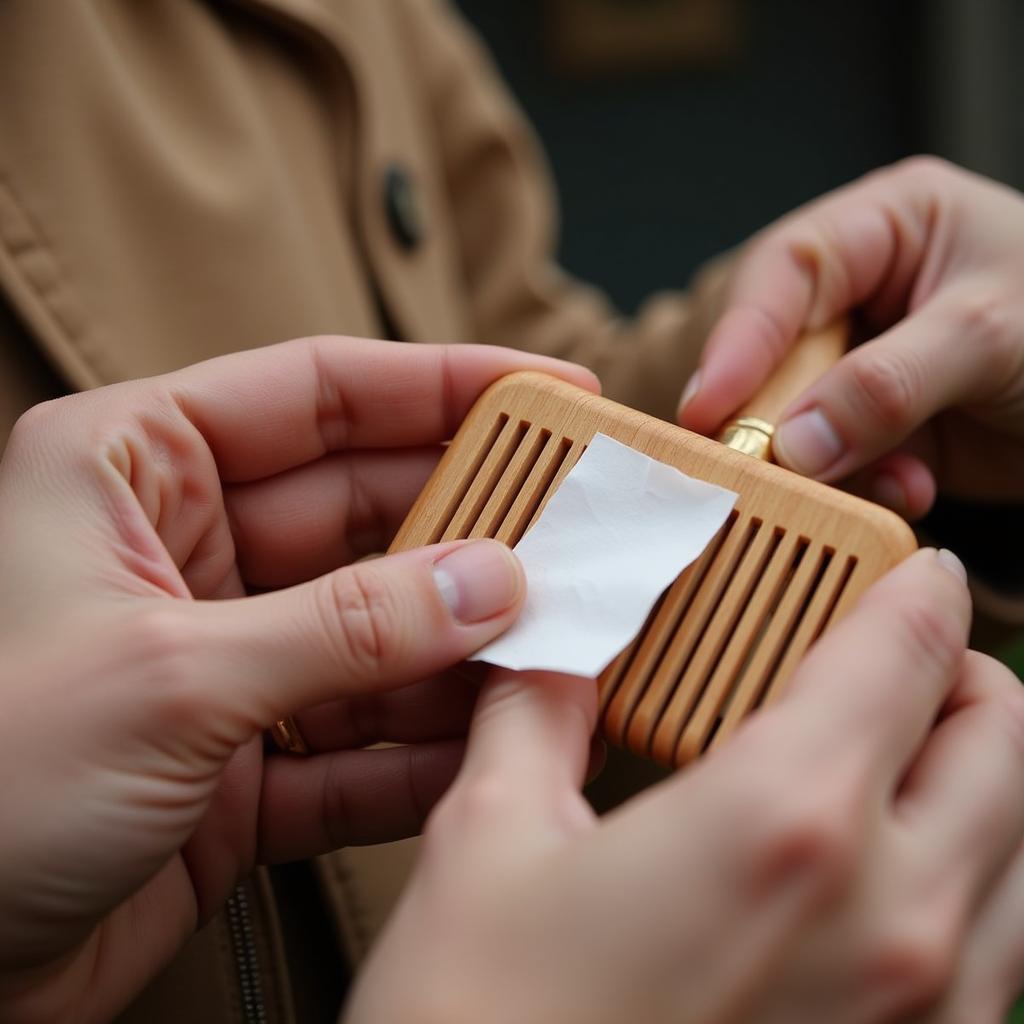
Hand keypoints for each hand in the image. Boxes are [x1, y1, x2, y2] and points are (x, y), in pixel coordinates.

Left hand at [0, 336, 597, 1021]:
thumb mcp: (172, 678)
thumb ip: (348, 629)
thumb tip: (493, 586)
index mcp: (131, 469)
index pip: (318, 394)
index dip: (442, 386)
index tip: (548, 393)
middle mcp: (182, 551)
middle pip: (365, 511)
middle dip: (473, 527)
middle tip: (578, 530)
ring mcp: (221, 655)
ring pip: (375, 628)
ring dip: (462, 646)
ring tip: (559, 641)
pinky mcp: (241, 757)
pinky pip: (356, 734)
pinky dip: (421, 745)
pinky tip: (490, 741)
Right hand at [347, 549, 1023, 1023]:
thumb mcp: (491, 840)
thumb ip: (537, 709)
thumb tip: (551, 641)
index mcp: (786, 823)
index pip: (907, 653)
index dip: (918, 588)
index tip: (910, 565)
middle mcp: (891, 920)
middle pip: (1006, 742)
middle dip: (962, 675)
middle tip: (894, 655)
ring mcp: (924, 1017)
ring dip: (978, 779)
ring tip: (895, 755)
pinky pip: (1002, 953)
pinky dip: (970, 879)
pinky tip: (879, 876)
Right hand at [679, 158, 1023, 518]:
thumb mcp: (990, 334)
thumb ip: (887, 384)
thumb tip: (795, 444)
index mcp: (885, 228)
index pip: (787, 272)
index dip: (740, 339)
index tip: (709, 407)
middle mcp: (865, 295)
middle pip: (778, 353)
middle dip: (776, 415)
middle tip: (756, 465)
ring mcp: (869, 366)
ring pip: (802, 417)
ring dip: (828, 464)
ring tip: (879, 485)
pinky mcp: (883, 428)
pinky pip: (842, 461)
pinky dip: (867, 487)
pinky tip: (913, 492)